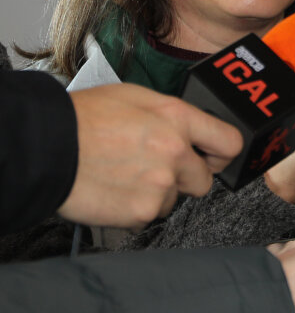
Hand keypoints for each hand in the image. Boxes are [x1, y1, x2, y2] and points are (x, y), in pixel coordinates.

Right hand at [57, 82, 243, 226]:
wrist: (46, 147)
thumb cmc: (85, 118)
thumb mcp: (136, 97)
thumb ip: (173, 115)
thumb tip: (193, 132)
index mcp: (178, 119)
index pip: (230, 142)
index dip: (222, 153)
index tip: (213, 157)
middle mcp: (175, 153)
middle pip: (204, 180)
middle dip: (185, 178)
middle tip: (155, 169)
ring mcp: (160, 185)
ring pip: (173, 200)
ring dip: (156, 193)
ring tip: (124, 175)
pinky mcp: (140, 212)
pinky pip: (148, 215)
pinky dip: (134, 208)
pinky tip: (115, 189)